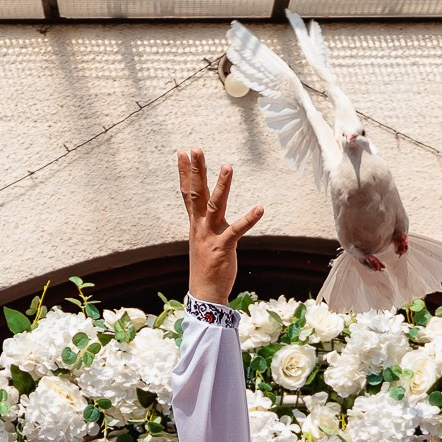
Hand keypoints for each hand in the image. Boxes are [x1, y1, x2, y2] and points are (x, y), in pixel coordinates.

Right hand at [179, 149, 262, 304]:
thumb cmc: (206, 267)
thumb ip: (205, 225)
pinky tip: (259, 208)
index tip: (182, 153)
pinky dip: (249, 219)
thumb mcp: (202, 241)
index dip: (184, 172)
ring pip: (215, 205)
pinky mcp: (223, 247)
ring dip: (222, 185)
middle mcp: (200, 226)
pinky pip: (237, 230)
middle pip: (196, 193)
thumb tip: (206, 214)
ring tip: (228, 166)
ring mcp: (210, 236)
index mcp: (195, 224)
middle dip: (196, 170)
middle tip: (195, 148)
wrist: (205, 293)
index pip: (187, 193)